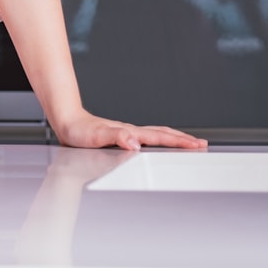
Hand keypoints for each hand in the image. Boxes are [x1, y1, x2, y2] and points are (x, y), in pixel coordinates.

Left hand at [53, 109, 206, 150]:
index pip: (159, 138)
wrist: (66, 122)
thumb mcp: (96, 137)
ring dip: (173, 139)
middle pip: (162, 134)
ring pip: (156, 135)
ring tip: (187, 143)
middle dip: (183, 140)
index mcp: (129, 132)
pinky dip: (159, 140)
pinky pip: (146, 138)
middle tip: (202, 145)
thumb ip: (116, 137)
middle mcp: (131, 132)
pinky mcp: (120, 137)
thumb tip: (136, 143)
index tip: (197, 145)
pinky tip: (158, 144)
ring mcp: (127, 133)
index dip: (179, 142)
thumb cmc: (78, 131)